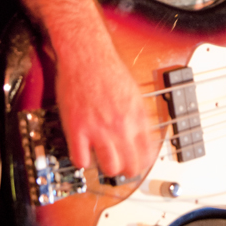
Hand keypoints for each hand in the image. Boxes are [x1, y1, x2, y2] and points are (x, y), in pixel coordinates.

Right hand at [54, 39, 155, 179]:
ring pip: (109, 167)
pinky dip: (82, 160)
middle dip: (127, 170)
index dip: (143, 163)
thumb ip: (138, 115)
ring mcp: (99, 128)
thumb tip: (142, 135)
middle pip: (131, 166)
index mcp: (137, 116)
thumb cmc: (108, 68)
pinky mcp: (77, 129)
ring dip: (106, 167)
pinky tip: (83, 151)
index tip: (137, 164)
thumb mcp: (133, 91)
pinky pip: (81, 160)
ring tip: (103, 161)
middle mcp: (121, 125)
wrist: (86, 55)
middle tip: (120, 168)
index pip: (148, 154)